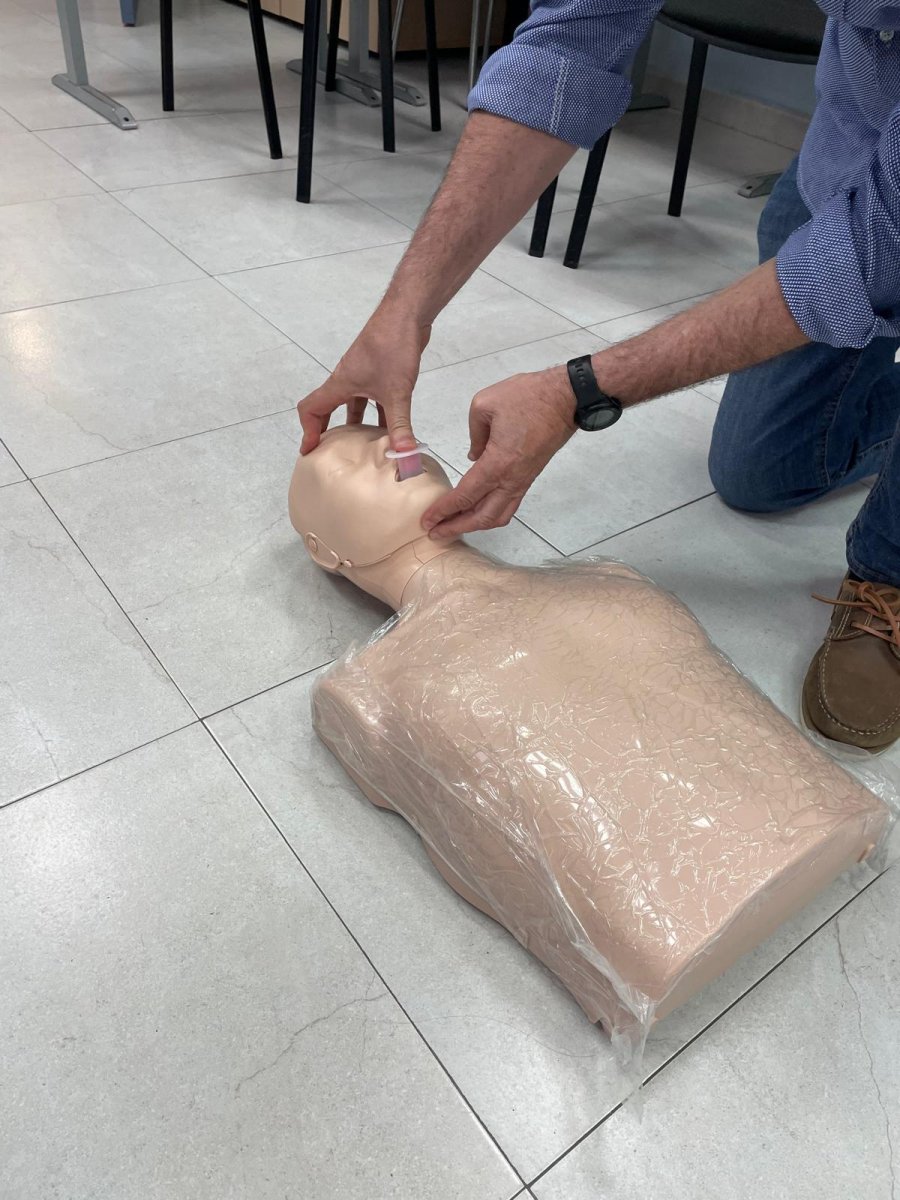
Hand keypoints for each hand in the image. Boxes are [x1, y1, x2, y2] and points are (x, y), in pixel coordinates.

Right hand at [297, 304, 430, 453]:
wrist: (407, 313)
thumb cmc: (392, 346)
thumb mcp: (396, 393)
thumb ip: (399, 427)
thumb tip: (405, 459)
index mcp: (340, 384)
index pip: (310, 409)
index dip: (307, 431)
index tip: (311, 451)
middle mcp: (347, 380)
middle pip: (328, 409)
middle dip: (328, 432)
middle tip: (332, 454)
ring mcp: (364, 375)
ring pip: (353, 405)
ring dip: (355, 425)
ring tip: (361, 448)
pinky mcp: (380, 372)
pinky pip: (372, 398)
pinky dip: (378, 415)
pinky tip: (392, 429)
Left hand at [422, 366, 575, 538]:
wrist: (566, 398)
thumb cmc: (527, 396)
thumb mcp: (484, 404)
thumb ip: (473, 435)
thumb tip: (474, 457)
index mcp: (497, 463)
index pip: (465, 496)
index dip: (444, 511)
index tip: (427, 521)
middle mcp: (511, 480)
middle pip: (481, 517)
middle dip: (456, 527)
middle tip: (435, 533)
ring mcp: (522, 481)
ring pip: (498, 516)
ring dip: (475, 525)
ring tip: (454, 527)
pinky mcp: (529, 477)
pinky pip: (509, 505)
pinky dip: (491, 515)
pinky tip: (477, 512)